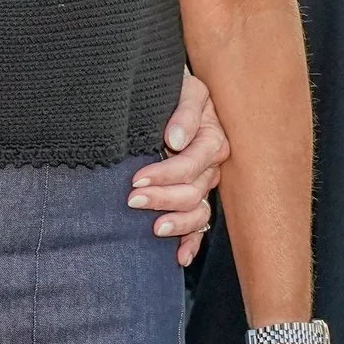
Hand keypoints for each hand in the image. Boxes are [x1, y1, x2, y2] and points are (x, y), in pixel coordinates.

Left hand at [134, 71, 226, 265]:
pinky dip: (191, 242)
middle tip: (132, 200)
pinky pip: (200, 225)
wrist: (163, 88)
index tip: (137, 178)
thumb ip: (184, 111)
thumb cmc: (171, 86)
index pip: (193, 163)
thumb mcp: (182, 87)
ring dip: (177, 224)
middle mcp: (211, 164)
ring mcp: (203, 182)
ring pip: (199, 212)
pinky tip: (179, 257)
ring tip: (153, 229)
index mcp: (212, 137)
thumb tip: (177, 140)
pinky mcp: (193, 195)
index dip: (167, 174)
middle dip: (163, 198)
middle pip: (194, 191)